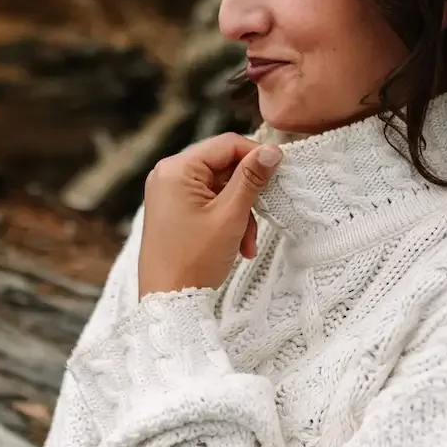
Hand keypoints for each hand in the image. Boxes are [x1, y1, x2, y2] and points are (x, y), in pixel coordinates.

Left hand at [138, 133, 282, 297]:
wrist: (168, 301)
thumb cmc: (194, 260)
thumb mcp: (230, 216)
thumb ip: (252, 179)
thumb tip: (272, 151)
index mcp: (177, 169)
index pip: (226, 145)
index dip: (256, 156)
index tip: (278, 174)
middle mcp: (168, 175)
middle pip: (223, 167)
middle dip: (247, 195)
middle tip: (263, 217)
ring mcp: (168, 194)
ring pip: (219, 189)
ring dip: (240, 213)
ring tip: (247, 244)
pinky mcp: (172, 211)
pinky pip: (208, 203)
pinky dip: (226, 220)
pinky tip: (237, 246)